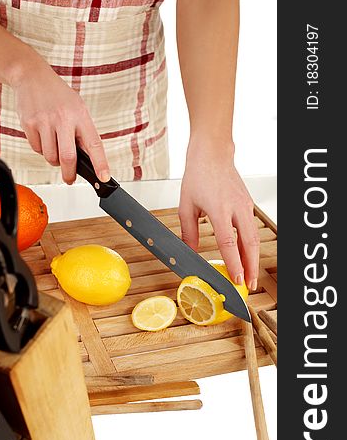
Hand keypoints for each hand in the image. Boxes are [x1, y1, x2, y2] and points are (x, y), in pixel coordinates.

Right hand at [12, 60, 109, 184]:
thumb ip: (82, 132)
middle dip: (69, 174)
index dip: (100, 163)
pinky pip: (37, 149)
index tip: (104, 177)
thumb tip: (86, 161)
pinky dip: (41, 149)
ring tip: (54, 145)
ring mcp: (45, 121)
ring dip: (53, 159)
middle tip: (70, 179)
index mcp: (80, 115)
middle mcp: (63, 118)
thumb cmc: (58, 96)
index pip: (94, 144)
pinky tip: (42, 135)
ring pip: (51, 157)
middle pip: (68, 157)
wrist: (32, 76)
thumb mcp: (77, 108)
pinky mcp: (29, 124)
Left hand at [178, 141, 259, 290]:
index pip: (229, 242)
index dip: (234, 263)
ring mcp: (245, 206)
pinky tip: (245, 257)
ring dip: (253, 259)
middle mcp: (237, 208)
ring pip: (253, 238)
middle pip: (249, 243)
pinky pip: (251, 230)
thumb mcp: (186, 206)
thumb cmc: (198, 176)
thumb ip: (188, 232)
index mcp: (220, 209)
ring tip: (249, 276)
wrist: (213, 153)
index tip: (237, 278)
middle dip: (251, 267)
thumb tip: (188, 253)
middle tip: (249, 285)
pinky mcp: (248, 204)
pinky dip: (250, 246)